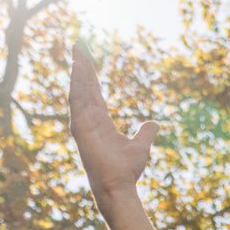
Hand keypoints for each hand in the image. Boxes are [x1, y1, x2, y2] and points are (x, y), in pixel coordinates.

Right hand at [70, 44, 157, 204]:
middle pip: (84, 85)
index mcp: (100, 120)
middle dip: (81, 65)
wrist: (118, 185)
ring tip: (77, 51)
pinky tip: (76, 71)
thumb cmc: (126, 169)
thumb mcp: (141, 145)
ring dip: (78, 70)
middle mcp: (89, 119)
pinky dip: (76, 86)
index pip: (93, 91)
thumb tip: (154, 123)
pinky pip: (77, 102)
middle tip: (78, 44)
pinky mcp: (80, 128)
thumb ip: (146, 133)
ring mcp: (82, 123)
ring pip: (79, 90)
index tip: (86, 56)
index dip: (90, 73)